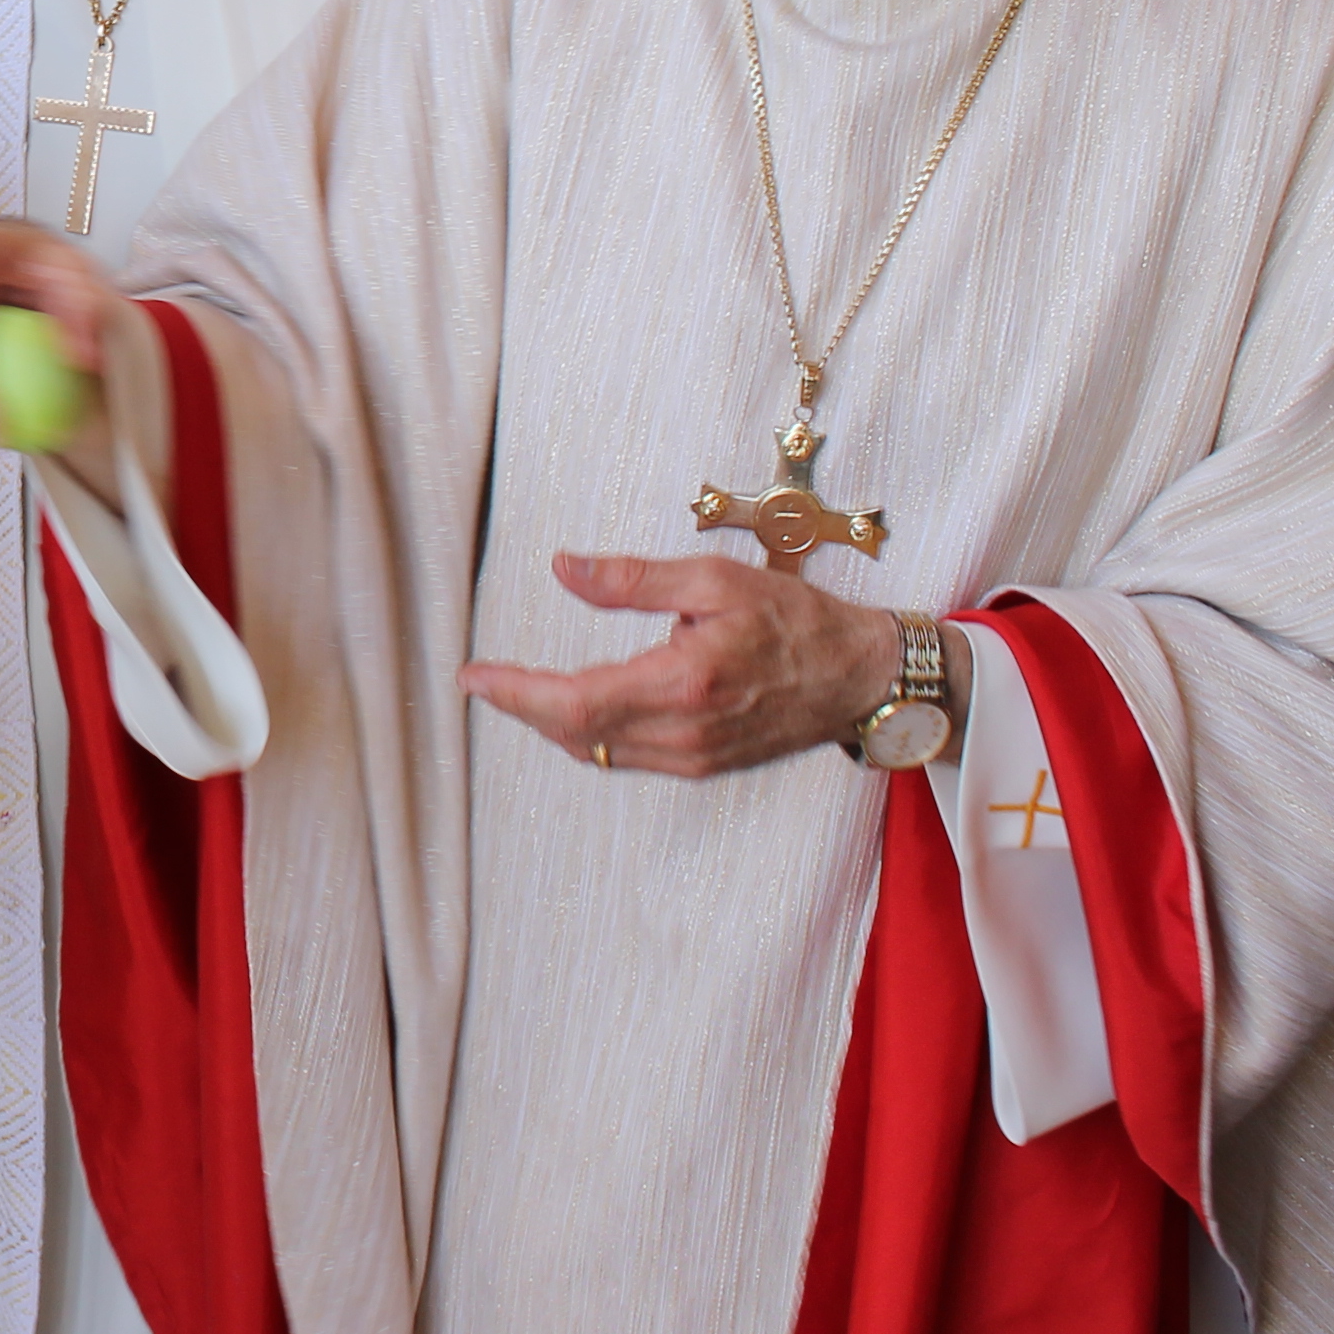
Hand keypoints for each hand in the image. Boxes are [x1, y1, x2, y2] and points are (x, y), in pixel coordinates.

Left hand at [459, 551, 969, 777]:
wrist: (860, 679)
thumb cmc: (796, 621)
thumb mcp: (714, 580)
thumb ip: (632, 580)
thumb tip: (564, 568)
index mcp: (684, 683)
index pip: (575, 703)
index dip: (515, 693)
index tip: (473, 678)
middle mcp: (684, 732)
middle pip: (576, 734)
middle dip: (522, 707)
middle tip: (483, 681)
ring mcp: (693, 757)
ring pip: (598, 751)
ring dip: (551, 724)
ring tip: (516, 691)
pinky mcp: (702, 765)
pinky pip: (627, 756)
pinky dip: (590, 734)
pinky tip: (574, 709)